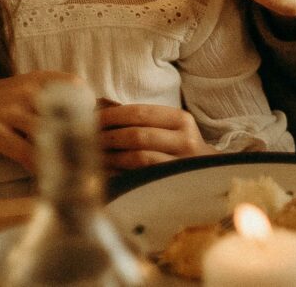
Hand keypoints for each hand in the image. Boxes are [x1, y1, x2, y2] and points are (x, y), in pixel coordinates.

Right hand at [0, 70, 85, 172]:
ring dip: (64, 154)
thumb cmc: (0, 104)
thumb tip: (91, 111)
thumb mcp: (25, 89)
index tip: (96, 125)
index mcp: (37, 79)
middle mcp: (25, 92)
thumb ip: (53, 96)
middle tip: (95, 153)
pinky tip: (49, 176)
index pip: (76, 86)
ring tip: (79, 170)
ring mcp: (9, 112)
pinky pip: (25, 153)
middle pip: (66, 112)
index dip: (89, 106)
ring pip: (47, 134)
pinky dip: (40, 166)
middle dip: (82, 134)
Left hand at [98, 102, 214, 171]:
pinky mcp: (171, 182)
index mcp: (181, 120)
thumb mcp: (171, 128)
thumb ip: (144, 120)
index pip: (141, 113)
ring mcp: (180, 164)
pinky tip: (107, 170)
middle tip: (88, 137)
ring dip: (111, 156)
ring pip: (138, 157)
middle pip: (137, 135)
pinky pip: (139, 176)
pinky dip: (120, 172)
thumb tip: (101, 112)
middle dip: (108, 136)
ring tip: (94, 154)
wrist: (207, 176)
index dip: (113, 115)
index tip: (92, 118)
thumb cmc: (178, 148)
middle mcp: (185, 140)